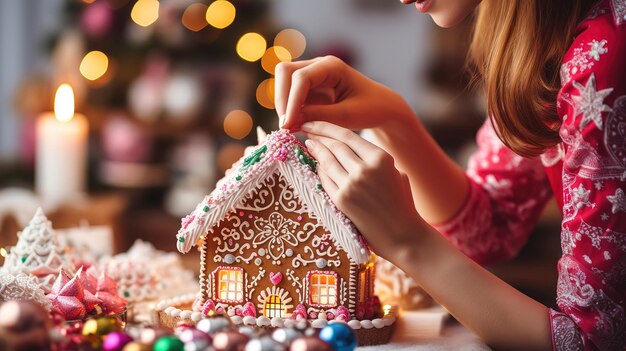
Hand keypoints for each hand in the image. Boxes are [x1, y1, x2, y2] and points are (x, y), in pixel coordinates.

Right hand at [275, 56, 415, 131]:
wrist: (380, 107)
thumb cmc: (369, 109)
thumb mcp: (347, 116)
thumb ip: (318, 116)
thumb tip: (290, 122)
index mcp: (331, 66)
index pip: (301, 78)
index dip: (292, 101)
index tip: (288, 125)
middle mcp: (318, 65)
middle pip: (285, 72)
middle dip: (282, 99)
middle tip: (286, 126)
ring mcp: (311, 75)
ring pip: (284, 83)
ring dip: (284, 105)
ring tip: (291, 128)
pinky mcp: (308, 88)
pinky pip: (290, 95)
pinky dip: (289, 110)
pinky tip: (296, 126)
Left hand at [302, 121, 425, 260]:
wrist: (403, 236)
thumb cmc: (402, 205)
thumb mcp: (396, 173)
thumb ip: (375, 159)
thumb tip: (350, 148)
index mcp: (381, 158)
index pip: (347, 135)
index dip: (326, 127)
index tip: (313, 122)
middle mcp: (365, 168)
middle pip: (334, 145)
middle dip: (317, 135)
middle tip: (305, 129)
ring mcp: (352, 184)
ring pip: (326, 161)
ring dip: (314, 150)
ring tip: (308, 143)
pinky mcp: (342, 200)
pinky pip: (325, 180)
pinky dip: (319, 170)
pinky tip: (315, 165)